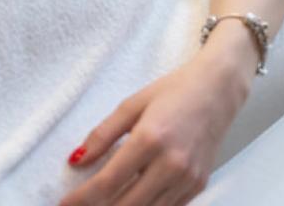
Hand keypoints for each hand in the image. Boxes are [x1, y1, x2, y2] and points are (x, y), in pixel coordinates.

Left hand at [60, 41, 255, 205]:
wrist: (218, 90)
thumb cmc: (176, 91)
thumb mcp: (132, 104)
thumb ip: (102, 134)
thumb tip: (77, 159)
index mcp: (150, 139)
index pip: (108, 182)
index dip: (82, 199)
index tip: (65, 204)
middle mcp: (171, 163)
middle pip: (126, 205)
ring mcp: (187, 178)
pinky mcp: (198, 185)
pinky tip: (132, 202)